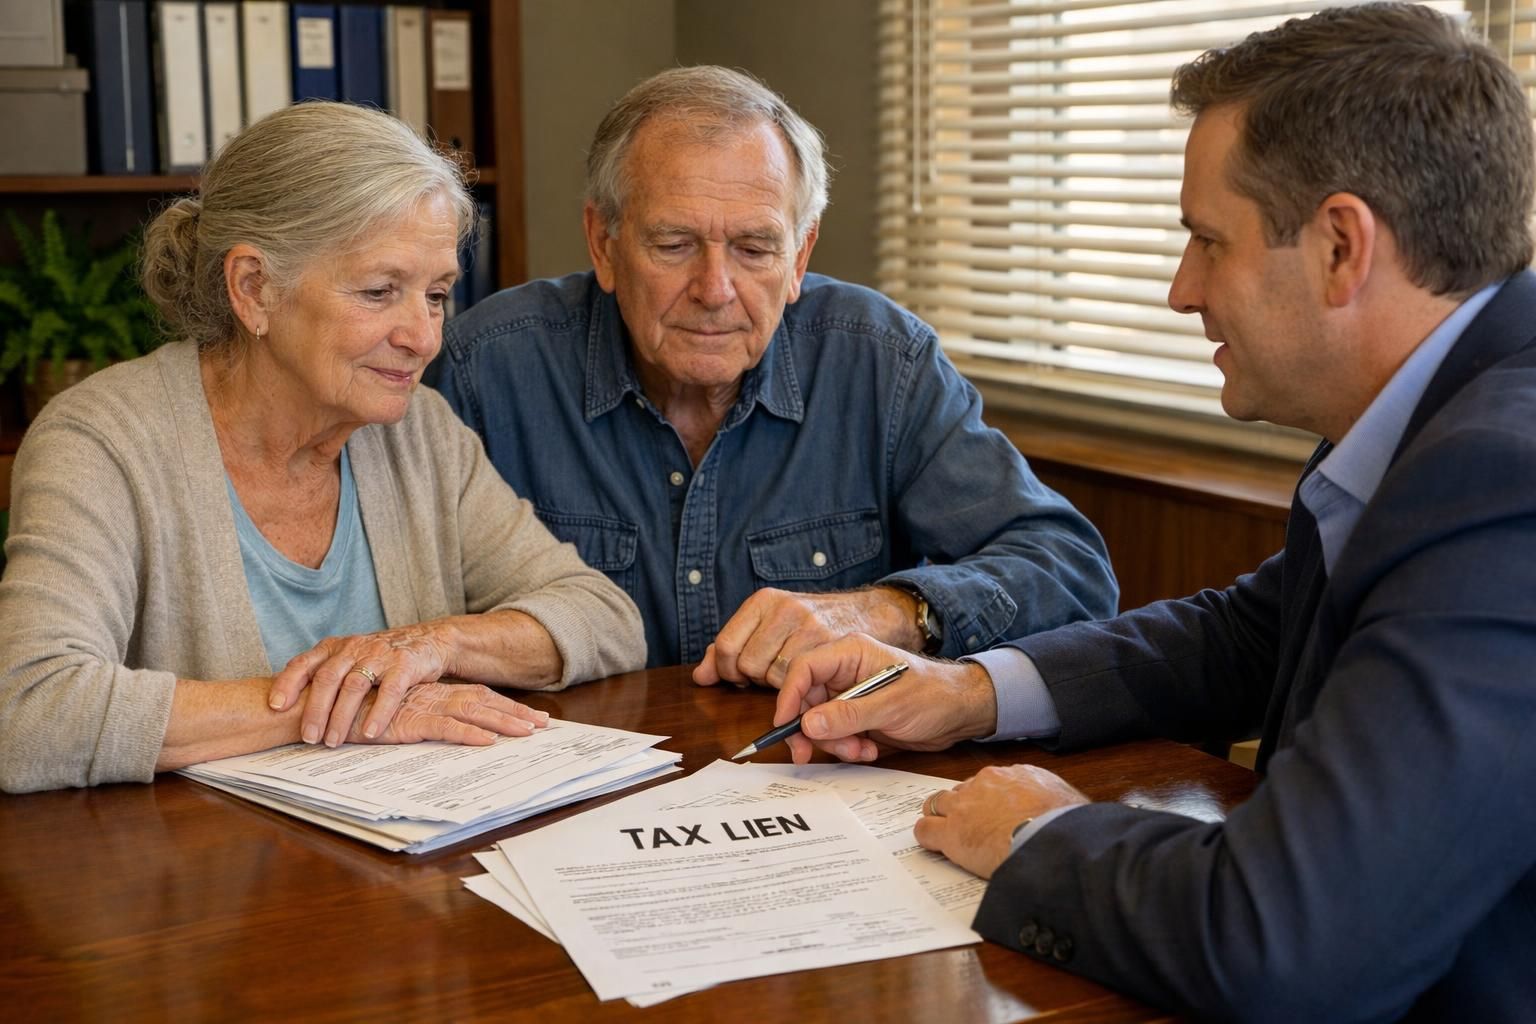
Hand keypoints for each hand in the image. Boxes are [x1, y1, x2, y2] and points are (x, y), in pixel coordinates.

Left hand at [268, 623, 455, 746]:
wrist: (428, 640)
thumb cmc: (381, 657)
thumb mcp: (349, 658)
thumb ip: (323, 674)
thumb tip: (285, 706)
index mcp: (335, 647)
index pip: (304, 662)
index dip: (287, 683)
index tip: (275, 706)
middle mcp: (354, 647)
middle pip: (327, 678)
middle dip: (315, 710)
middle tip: (308, 738)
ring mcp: (380, 654)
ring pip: (354, 686)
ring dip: (341, 717)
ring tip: (333, 742)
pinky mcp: (405, 664)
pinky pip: (390, 690)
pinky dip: (378, 713)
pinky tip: (370, 733)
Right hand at [346, 681, 548, 745]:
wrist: (321, 705)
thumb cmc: (353, 713)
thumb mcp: (391, 715)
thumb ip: (413, 718)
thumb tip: (437, 730)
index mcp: (430, 693)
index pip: (476, 697)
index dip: (504, 706)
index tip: (529, 717)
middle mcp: (432, 696)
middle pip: (484, 701)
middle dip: (516, 713)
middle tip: (545, 724)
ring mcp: (423, 706)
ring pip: (473, 711)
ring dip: (503, 723)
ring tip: (529, 733)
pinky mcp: (409, 720)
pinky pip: (446, 727)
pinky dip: (469, 734)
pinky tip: (489, 742)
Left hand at [693, 587, 919, 688]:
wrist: (872, 613)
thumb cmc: (816, 624)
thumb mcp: (772, 625)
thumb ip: (734, 648)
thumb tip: (700, 676)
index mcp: (766, 600)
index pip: (727, 646)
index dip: (729, 671)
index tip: (741, 680)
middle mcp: (786, 609)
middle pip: (748, 665)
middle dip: (756, 682)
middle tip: (771, 681)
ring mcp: (811, 626)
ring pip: (776, 677)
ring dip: (782, 691)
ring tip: (794, 684)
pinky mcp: (834, 645)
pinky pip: (805, 682)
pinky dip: (804, 695)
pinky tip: (811, 689)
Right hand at [771, 633, 997, 763]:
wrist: (960, 712)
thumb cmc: (933, 696)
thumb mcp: (891, 706)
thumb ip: (848, 715)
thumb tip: (807, 724)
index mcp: (850, 653)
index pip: (803, 668)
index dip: (788, 696)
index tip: (786, 725)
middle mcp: (844, 672)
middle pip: (805, 700)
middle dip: (813, 730)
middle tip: (814, 753)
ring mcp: (848, 694)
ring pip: (818, 722)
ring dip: (834, 743)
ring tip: (861, 750)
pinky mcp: (855, 715)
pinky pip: (835, 734)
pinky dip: (846, 747)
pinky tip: (869, 750)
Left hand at [914, 765, 1089, 877]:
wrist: (1053, 839)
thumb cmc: (1067, 825)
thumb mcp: (1066, 800)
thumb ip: (1053, 799)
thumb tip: (1059, 810)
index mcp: (1015, 774)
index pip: (990, 783)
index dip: (988, 800)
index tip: (992, 813)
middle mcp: (986, 783)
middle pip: (962, 790)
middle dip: (962, 807)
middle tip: (970, 826)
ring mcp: (966, 806)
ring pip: (937, 804)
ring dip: (941, 818)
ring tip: (946, 835)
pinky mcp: (952, 832)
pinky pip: (926, 830)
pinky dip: (928, 838)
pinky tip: (935, 846)